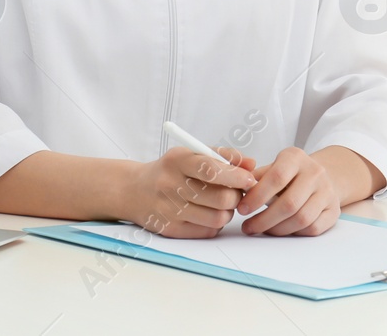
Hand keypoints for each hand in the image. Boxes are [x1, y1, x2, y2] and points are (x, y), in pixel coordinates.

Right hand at [119, 146, 257, 237]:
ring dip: (228, 211)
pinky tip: (208, 213)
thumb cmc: (171, 170)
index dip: (236, 176)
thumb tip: (252, 165)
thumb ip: (223, 156)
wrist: (135, 191)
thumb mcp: (191, 154)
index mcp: (177, 161)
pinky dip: (216, 223)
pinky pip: (209, 231)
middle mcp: (170, 186)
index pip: (212, 170)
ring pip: (219, 218)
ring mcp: (170, 211)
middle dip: (237, 196)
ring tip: (222, 203)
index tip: (250, 178)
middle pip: (221, 198)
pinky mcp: (171, 230)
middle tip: (236, 192)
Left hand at [236, 147, 340, 235]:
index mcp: (296, 157)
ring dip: (277, 229)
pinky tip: (281, 230)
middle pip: (289, 203)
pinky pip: (313, 228)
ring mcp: (327, 191)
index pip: (276, 177)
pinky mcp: (334, 210)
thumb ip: (255, 177)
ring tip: (262, 229)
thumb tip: (237, 188)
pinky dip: (294, 233)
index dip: (257, 196)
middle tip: (248, 226)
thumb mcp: (272, 167)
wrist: (319, 176)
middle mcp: (315, 172)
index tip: (242, 209)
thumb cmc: (288, 174)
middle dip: (264, 219)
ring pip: (301, 219)